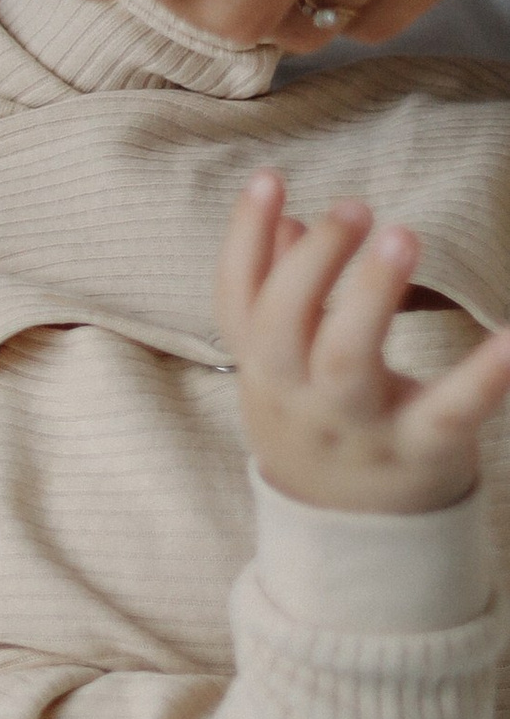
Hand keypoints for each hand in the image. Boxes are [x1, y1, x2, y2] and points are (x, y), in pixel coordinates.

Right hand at [220, 170, 509, 512]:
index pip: (235, 300)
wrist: (350, 540)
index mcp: (262, 370)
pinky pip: (449, 410)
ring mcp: (357, 426)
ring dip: (368, 294)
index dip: (244, 239)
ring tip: (401, 234)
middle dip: (314, 260)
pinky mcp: (421, 449)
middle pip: (284, 325)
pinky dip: (483, 374)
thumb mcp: (280, 369)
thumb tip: (284, 219)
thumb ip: (275, 296)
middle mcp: (297, 398)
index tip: (270, 178)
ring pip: (347, 361)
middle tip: (356, 207)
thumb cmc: (319, 426)